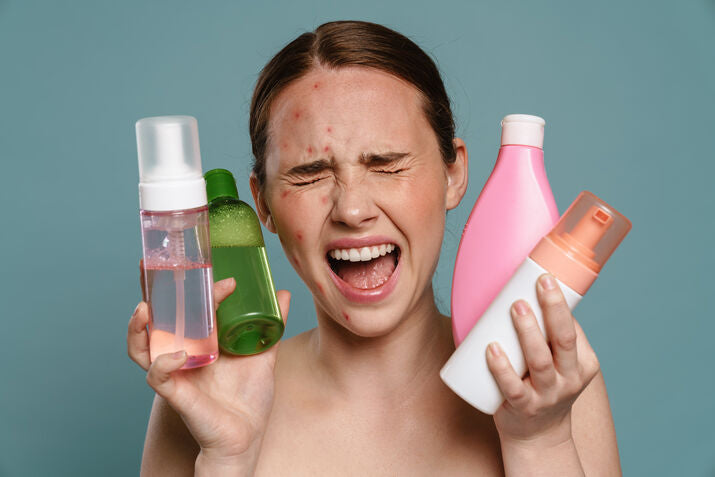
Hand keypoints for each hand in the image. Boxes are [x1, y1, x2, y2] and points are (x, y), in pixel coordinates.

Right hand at [127, 277, 290, 468]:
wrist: (247, 436)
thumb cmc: (248, 399)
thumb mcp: (263, 353)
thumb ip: (272, 325)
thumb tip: (282, 292)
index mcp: (200, 339)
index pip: (186, 305)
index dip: (196, 286)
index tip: (227, 280)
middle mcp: (182, 351)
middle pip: (155, 318)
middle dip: (147, 291)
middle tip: (146, 265)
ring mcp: (176, 371)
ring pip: (141, 346)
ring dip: (138, 327)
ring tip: (144, 308)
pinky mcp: (176, 393)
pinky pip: (157, 376)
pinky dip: (163, 364)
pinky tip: (178, 355)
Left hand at [486, 274, 599, 446]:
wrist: (538, 436)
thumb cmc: (542, 385)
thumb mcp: (558, 362)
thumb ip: (547, 332)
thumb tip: (521, 287)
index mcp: (583, 364)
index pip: (574, 330)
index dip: (561, 304)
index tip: (545, 278)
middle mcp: (569, 379)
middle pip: (564, 340)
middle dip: (553, 309)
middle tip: (539, 284)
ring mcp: (547, 395)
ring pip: (540, 361)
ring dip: (528, 332)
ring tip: (516, 307)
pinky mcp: (523, 408)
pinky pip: (513, 387)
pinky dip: (502, 368)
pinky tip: (491, 349)